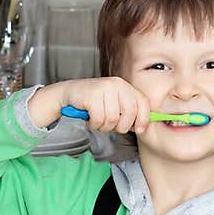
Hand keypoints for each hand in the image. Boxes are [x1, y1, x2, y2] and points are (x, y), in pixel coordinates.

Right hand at [28, 77, 151, 134]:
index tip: (139, 129)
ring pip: (113, 119)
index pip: (143, 103)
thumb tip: (142, 127)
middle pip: (130, 113)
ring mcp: (105, 88)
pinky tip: (90, 117)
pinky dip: (94, 124)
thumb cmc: (94, 102)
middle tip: (111, 125)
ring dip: (104, 126)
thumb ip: (128, 113)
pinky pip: (99, 119)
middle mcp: (118, 84)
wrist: (69, 93)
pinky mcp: (93, 95)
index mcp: (126, 86)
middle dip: (121, 126)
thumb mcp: (115, 105)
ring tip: (98, 119)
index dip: (144, 119)